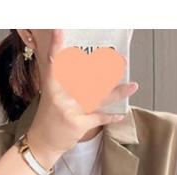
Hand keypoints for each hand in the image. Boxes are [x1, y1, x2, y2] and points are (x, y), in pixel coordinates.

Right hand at [27, 29, 138, 159]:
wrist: (43, 142)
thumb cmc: (50, 118)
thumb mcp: (53, 96)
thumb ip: (67, 83)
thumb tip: (91, 70)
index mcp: (52, 85)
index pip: (54, 62)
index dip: (55, 45)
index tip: (59, 30)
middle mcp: (60, 95)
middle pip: (86, 77)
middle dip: (107, 69)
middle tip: (121, 60)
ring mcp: (69, 109)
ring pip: (98, 97)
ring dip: (118, 92)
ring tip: (132, 85)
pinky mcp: (77, 124)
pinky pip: (99, 117)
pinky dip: (111, 116)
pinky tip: (121, 114)